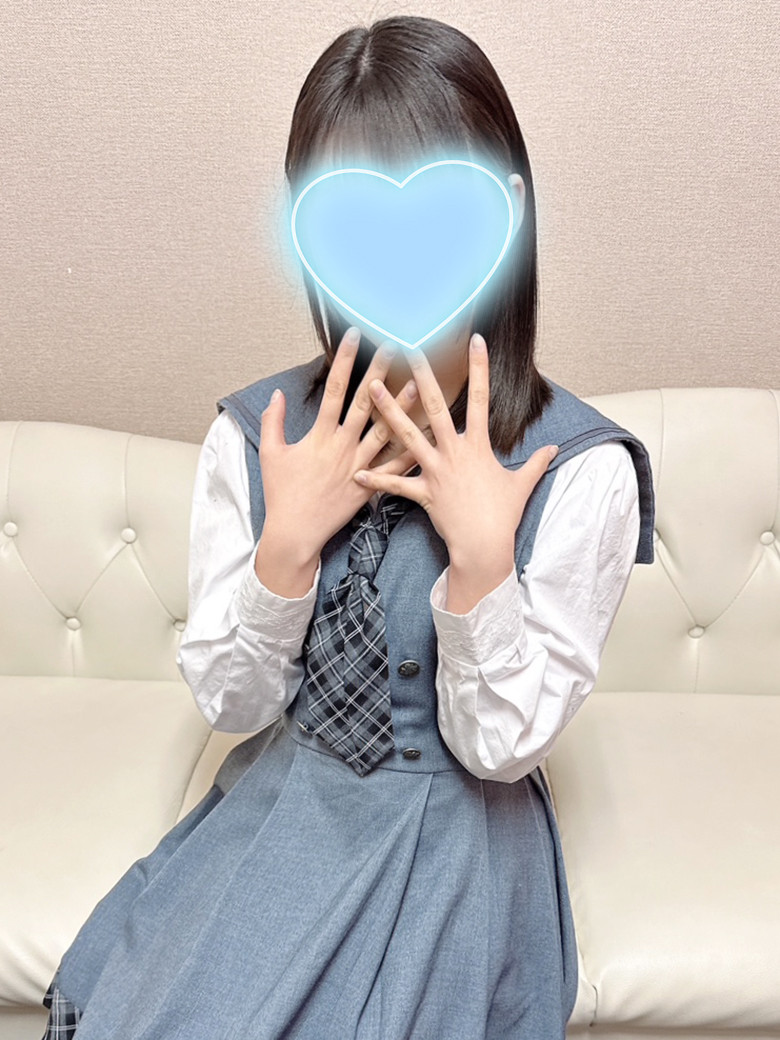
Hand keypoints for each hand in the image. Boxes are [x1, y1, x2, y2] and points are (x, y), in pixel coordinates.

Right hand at [258, 327, 419, 557]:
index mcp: (320, 436)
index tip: (354, 336)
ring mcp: (360, 468)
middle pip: (366, 404)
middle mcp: (343, 448)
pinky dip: (412, 452)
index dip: (345, 361)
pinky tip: (428, 436)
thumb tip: (277, 393)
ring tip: (420, 382)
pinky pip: (395, 468)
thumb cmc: (281, 494)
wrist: (295, 533)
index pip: (335, 390)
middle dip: (380, 372)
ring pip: (387, 431)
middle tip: (395, 347)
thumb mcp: (270, 454)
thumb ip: (273, 421)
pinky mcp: (370, 488)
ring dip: (404, 406)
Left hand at [351, 333, 558, 560]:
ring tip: (370, 387)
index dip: (480, 368)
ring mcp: (436, 471)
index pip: (482, 399)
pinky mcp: (423, 493)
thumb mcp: (522, 485)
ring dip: (388, 411)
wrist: (485, 546)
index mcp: (478, 447)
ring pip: (408, 436)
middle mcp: (455, 453)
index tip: (476, 341)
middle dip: (423, 377)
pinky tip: (357, 472)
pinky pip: (396, 484)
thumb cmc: (503, 515)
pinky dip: (377, 479)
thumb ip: (537, 463)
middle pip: (436, 408)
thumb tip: (554, 450)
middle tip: (410, 351)